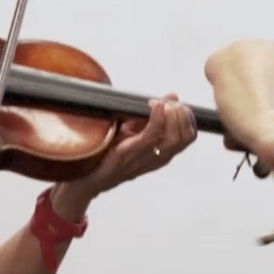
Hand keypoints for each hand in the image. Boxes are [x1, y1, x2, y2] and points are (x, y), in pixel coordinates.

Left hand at [62, 97, 198, 207]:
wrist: (85, 177)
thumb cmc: (109, 154)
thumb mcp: (134, 131)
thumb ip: (152, 116)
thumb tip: (172, 97)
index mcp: (160, 153)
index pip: (188, 136)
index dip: (188, 117)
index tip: (177, 103)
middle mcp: (156, 158)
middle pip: (185, 138)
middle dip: (182, 114)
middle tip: (170, 103)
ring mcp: (143, 158)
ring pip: (172, 139)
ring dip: (172, 115)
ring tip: (163, 103)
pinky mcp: (127, 154)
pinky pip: (149, 137)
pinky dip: (156, 119)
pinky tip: (155, 105)